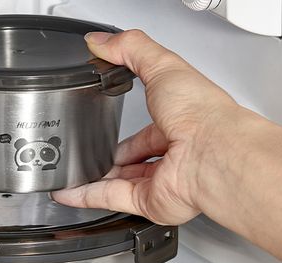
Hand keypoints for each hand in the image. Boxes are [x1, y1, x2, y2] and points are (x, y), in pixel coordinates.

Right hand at [52, 30, 238, 224]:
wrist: (212, 154)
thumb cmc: (200, 113)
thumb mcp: (162, 65)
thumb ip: (131, 50)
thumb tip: (102, 42)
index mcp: (182, 121)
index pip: (150, 128)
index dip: (129, 128)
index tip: (109, 124)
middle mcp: (174, 153)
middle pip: (137, 159)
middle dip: (115, 158)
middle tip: (92, 152)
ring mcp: (162, 180)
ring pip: (122, 182)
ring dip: (98, 178)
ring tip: (74, 172)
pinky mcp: (149, 202)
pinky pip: (112, 198)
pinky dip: (88, 196)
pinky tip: (69, 192)